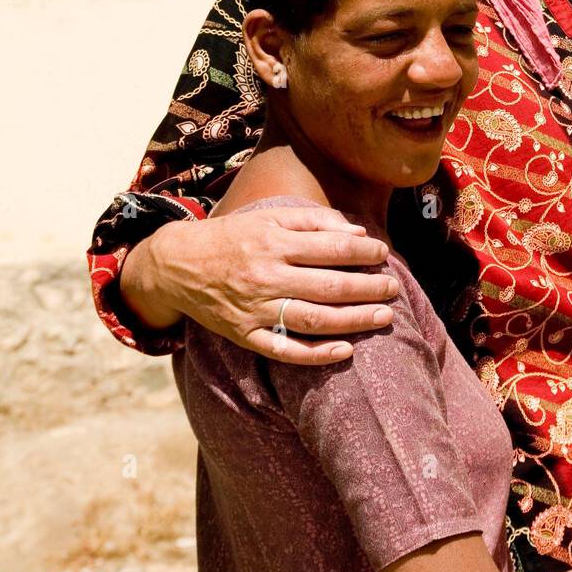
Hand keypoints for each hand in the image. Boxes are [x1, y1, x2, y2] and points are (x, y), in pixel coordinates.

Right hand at [120, 206, 398, 363]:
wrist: (177, 265)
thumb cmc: (233, 237)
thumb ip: (313, 221)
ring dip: (353, 320)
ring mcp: (255, 309)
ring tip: (384, 317)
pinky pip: (284, 350)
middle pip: (328, 286)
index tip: (384, 255)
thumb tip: (357, 234)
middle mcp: (266, 276)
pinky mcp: (245, 335)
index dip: (363, 253)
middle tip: (393, 288)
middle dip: (368, 287)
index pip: (330, 248)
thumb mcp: (269, 217)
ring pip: (313, 319)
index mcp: (274, 242)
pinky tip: (345, 350)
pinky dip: (316, 354)